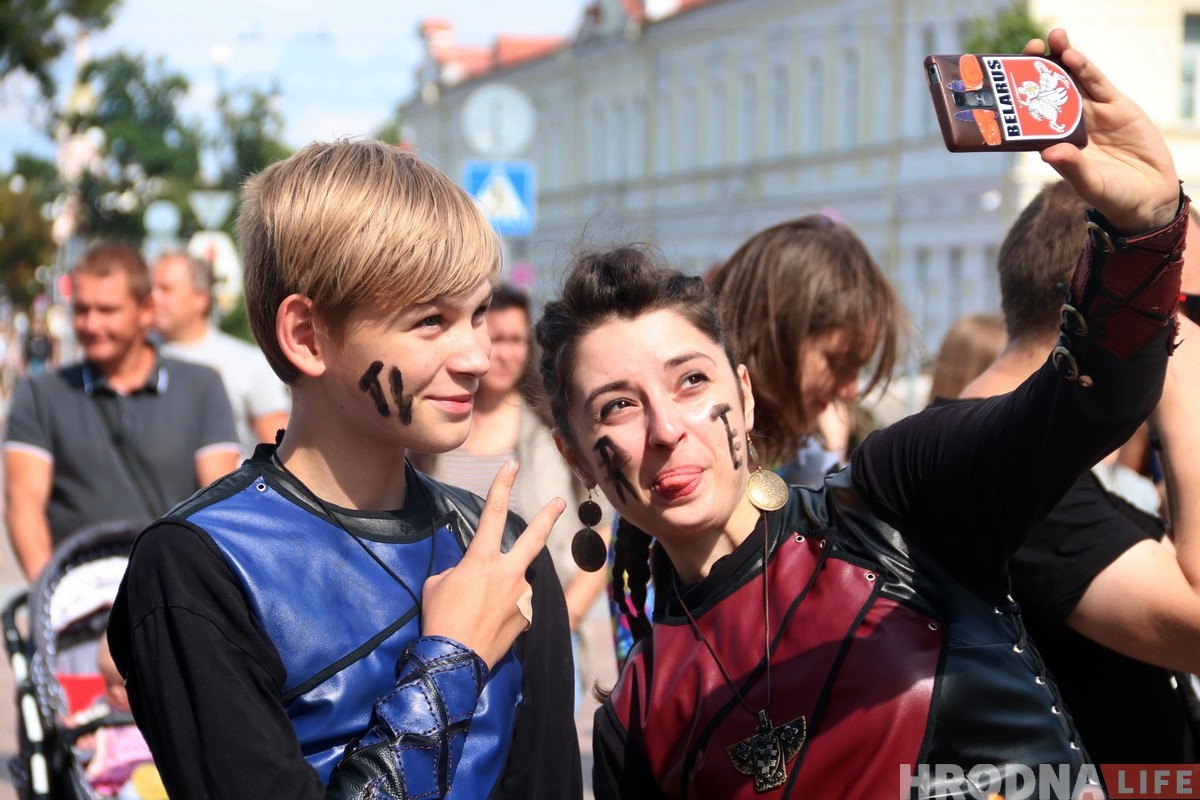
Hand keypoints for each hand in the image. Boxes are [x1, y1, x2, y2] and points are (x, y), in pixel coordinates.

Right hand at [421, 461, 564, 668]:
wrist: (454, 660)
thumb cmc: (439, 618)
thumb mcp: (438, 584)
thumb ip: (459, 569)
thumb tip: (471, 572)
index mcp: (482, 559)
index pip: (492, 513)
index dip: (502, 485)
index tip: (512, 464)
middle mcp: (509, 572)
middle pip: (534, 537)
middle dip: (548, 516)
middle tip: (560, 501)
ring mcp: (522, 595)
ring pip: (517, 580)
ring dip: (503, 589)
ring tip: (479, 612)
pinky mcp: (527, 617)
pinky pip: (517, 605)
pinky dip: (505, 610)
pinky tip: (489, 626)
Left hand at [1026, 29, 1179, 232]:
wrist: (1148, 196)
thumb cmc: (1112, 195)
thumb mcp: (1090, 183)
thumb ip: (1072, 167)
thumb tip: (1049, 153)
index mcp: (1054, 142)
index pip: (1031, 114)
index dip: (1019, 96)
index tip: (1007, 80)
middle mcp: (1070, 123)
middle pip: (1050, 90)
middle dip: (1039, 68)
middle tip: (1028, 48)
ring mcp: (1093, 113)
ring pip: (1074, 80)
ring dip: (1062, 58)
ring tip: (1052, 38)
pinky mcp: (1117, 106)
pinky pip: (1098, 84)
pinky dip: (1086, 68)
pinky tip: (1072, 54)